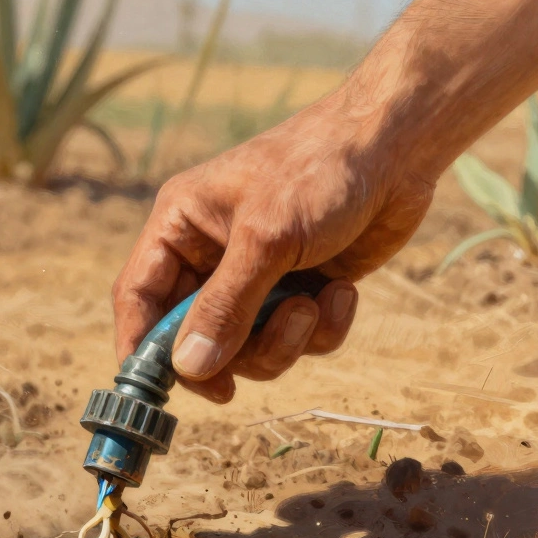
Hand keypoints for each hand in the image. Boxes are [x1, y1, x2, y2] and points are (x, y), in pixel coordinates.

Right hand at [112, 90, 436, 402]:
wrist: (399, 146)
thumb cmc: (319, 170)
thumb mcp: (266, 239)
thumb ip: (226, 307)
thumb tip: (189, 368)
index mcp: (181, 226)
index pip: (138, 297)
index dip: (141, 346)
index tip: (156, 391)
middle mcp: (211, 255)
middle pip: (194, 337)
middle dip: (233, 351)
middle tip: (259, 356)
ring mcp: (257, 276)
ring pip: (248, 348)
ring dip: (284, 340)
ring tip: (312, 305)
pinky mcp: (302, 289)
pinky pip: (297, 339)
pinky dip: (323, 327)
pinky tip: (343, 290)